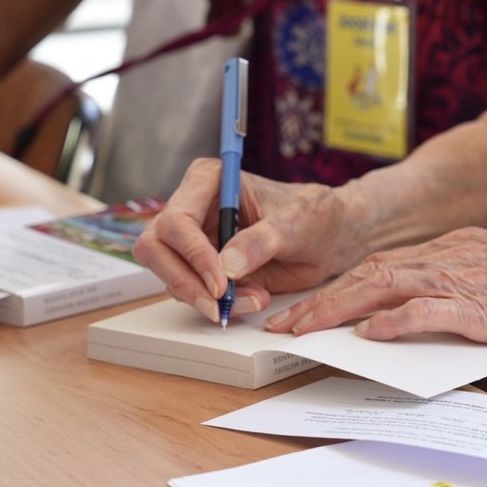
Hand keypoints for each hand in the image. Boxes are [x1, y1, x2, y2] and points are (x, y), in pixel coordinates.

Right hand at [132, 158, 364, 323]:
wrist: (330, 237)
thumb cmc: (314, 214)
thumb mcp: (295, 223)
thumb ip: (262, 240)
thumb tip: (227, 265)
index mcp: (209, 181)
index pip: (177, 218)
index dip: (192, 252)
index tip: (221, 281)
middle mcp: (194, 209)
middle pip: (157, 248)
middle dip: (185, 281)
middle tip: (219, 305)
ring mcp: (194, 241)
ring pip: (170, 276)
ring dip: (206, 298)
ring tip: (255, 299)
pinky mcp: (203, 269)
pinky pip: (193, 293)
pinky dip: (219, 305)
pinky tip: (253, 300)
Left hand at [265, 227, 486, 351]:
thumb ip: (455, 286)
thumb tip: (411, 316)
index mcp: (454, 247)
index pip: (382, 263)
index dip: (339, 284)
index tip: (308, 305)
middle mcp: (451, 255)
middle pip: (372, 272)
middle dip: (323, 298)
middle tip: (286, 322)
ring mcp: (466, 279)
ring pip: (387, 287)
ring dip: (340, 309)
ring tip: (307, 329)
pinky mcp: (484, 307)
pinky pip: (431, 311)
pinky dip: (396, 321)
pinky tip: (371, 333)